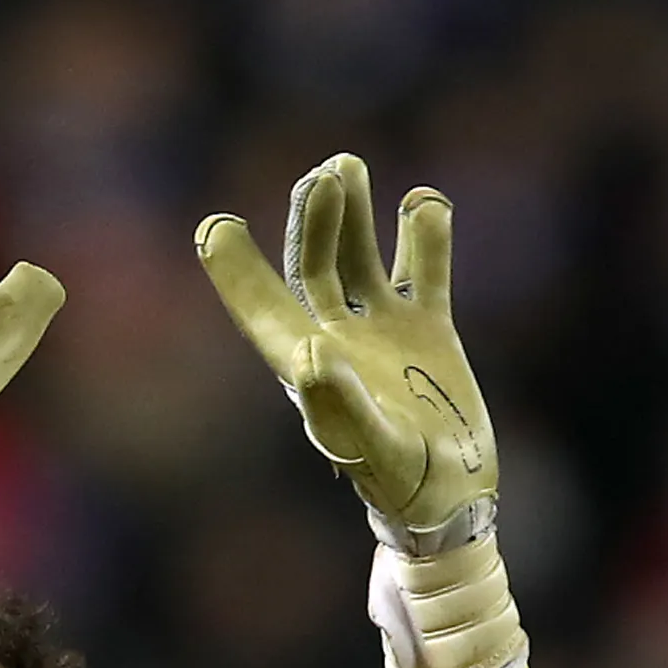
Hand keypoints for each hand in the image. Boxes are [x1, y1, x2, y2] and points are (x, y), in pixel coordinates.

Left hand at [197, 154, 494, 548]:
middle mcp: (337, 339)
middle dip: (313, 221)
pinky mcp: (427, 330)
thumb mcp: (373, 449)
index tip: (215, 228)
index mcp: (307, 368)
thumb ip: (339, 403)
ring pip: (358, 257)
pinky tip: (423, 203)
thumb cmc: (401, 485)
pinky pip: (424, 272)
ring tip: (346, 166)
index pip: (262, 309)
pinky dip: (425, 237)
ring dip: (351, 214)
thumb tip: (311, 350)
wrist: (451, 500)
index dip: (235, 272)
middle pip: (312, 266)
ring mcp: (382, 330)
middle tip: (326, 178)